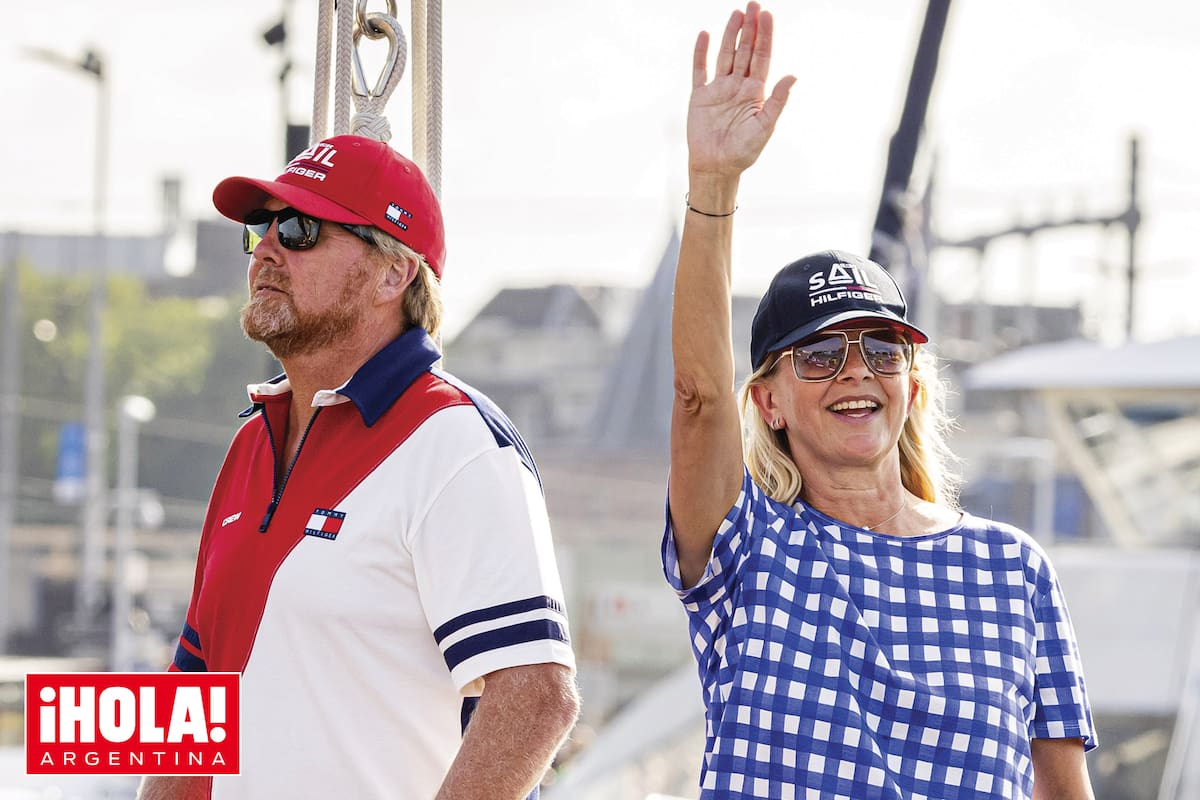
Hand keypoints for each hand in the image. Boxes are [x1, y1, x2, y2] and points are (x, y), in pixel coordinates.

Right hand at [688, 3, 795, 178]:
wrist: (716, 167)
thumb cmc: (743, 152)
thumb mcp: (765, 126)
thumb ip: (777, 101)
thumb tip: (793, 76)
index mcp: (756, 92)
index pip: (762, 57)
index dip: (765, 36)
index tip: (767, 15)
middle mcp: (738, 87)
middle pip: (745, 51)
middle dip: (750, 29)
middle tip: (753, 5)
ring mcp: (719, 89)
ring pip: (726, 55)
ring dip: (730, 35)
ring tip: (736, 14)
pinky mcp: (700, 96)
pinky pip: (700, 70)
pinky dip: (702, 53)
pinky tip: (705, 35)